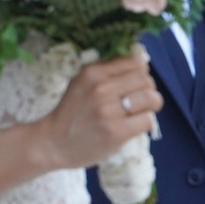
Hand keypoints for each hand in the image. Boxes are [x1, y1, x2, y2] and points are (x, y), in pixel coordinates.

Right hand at [36, 52, 162, 170]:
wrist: (52, 143)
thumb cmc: (72, 111)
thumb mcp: (82, 82)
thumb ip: (108, 70)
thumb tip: (142, 60)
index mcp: (94, 72)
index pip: (135, 61)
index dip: (142, 71)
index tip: (137, 81)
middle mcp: (101, 88)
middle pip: (146, 80)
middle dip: (149, 89)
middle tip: (141, 99)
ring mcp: (109, 111)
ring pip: (151, 98)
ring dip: (152, 105)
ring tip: (142, 111)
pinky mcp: (116, 132)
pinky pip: (147, 120)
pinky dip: (145, 122)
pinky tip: (135, 125)